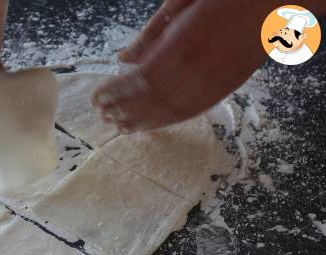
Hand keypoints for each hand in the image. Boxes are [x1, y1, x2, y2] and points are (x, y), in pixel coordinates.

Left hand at [92, 0, 272, 131]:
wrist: (273, 2)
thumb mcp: (182, 5)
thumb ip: (151, 35)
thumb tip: (122, 59)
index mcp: (182, 45)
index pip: (138, 80)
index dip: (115, 93)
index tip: (97, 98)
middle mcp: (196, 70)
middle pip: (149, 100)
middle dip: (123, 110)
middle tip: (103, 116)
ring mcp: (212, 83)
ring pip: (169, 112)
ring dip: (141, 122)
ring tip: (120, 128)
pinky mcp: (224, 89)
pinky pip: (190, 112)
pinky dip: (166, 121)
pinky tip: (150, 126)